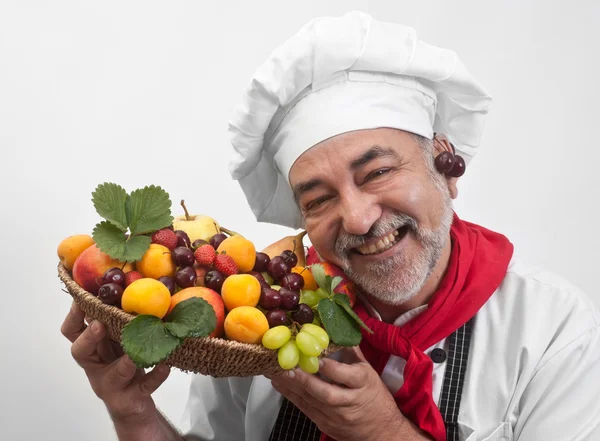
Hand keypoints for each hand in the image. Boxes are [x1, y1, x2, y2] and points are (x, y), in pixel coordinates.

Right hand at [61, 301, 169, 422]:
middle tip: (100, 324)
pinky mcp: (130, 399)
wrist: (133, 405)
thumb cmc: (125, 365)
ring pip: (112, 375)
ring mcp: (111, 385)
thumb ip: (117, 322)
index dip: (74, 315)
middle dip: (89, 337)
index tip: (84, 298)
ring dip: (126, 362)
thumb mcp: (119, 341)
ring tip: (137, 352)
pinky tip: (165, 366)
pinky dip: (155, 376)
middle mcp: (96, 367)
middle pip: (80, 352)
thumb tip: (127, 284)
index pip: (72, 331)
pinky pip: (143, 387)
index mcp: (92, 349)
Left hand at [269, 346, 429, 440]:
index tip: (316, 356)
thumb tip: (335, 330)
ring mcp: (336, 416)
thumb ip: (351, 353)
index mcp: (364, 384)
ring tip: (275, 372)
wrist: (382, 432)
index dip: (330, 367)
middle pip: (326, 393)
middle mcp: (349, 401)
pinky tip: (279, 385)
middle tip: (288, 367)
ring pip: (312, 402)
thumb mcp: (370, 372)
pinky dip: (291, 396)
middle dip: (305, 380)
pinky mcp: (325, 424)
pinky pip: (306, 409)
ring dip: (292, 387)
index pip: (346, 376)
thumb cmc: (375, 397)